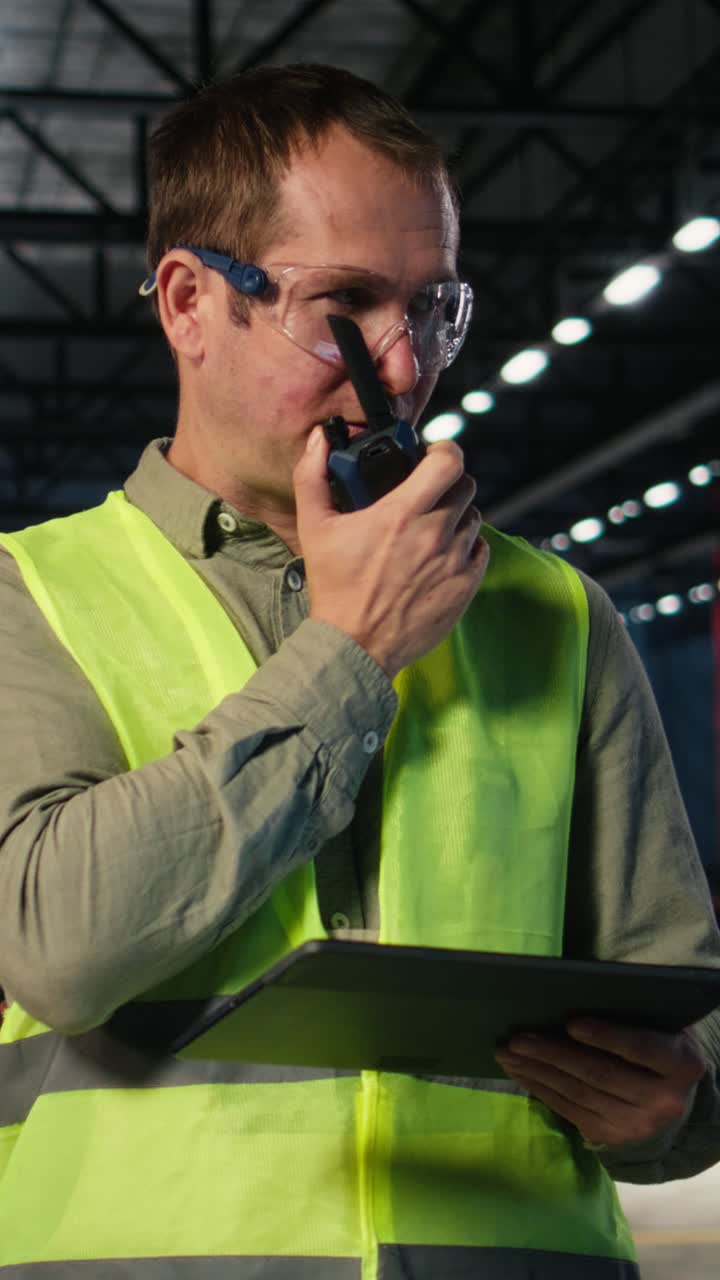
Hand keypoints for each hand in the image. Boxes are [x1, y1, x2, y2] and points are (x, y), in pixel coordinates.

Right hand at [294, 428, 489, 678]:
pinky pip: (481, 550)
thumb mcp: (314, 527)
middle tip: (429, 493)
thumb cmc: (334, 586)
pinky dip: (467, 546)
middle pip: (466, 487)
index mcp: (402, 514)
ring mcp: (454, 562)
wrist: (355, 644)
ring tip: (434, 526)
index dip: (446, 451)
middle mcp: (435, 534)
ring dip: (457, 515)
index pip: (449, 462)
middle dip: (448, 483)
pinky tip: (444, 553)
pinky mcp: (465, 587)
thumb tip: (319, 438)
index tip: (434, 455)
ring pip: (474, 518)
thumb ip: (312, 476)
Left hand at [495, 1018, 705, 1147]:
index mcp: (681, 1064)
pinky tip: (520, 1072)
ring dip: (538, 1071)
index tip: (571, 1023)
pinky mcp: (609, 1136)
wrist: (670, 1097)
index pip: (642, 1048)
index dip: (607, 1036)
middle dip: (554, 1054)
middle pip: (601, 1074)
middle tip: (518, 1038)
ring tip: (508, 1052)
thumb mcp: (659, 1026)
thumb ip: (632, 1014)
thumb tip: (574, 993)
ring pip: (579, 1094)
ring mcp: (635, 1124)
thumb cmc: (657, 1043)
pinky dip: (540, 1089)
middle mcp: (662, 1100)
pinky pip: (569, 1110)